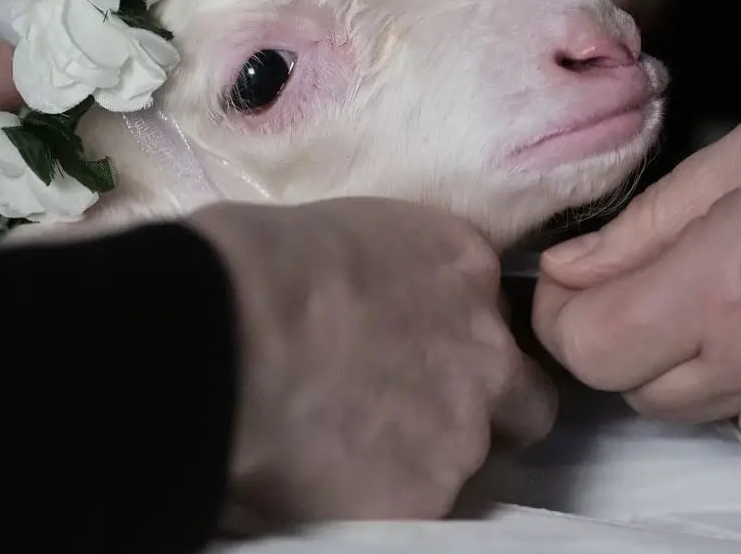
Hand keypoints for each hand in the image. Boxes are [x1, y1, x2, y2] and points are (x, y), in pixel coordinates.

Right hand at [187, 197, 557, 527]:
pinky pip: (413, 509)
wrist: (221, 335)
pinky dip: (377, 501)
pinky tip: (323, 480)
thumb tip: (357, 304)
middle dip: (480, 411)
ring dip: (420, 459)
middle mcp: (485, 348)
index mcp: (461, 264)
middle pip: (520, 398)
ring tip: (343, 450)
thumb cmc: (254, 262)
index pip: (489, 311)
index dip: (449, 337)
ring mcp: (462, 430)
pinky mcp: (425, 498)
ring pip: (465, 462)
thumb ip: (383, 276)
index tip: (408, 347)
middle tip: (406, 416)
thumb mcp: (342, 231)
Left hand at [531, 36, 740, 458]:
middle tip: (674, 273)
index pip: (587, 349)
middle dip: (633, 337)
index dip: (565, 314)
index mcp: (733, 284)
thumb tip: (569, 266)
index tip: (579, 281)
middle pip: (641, 391)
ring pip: (718, 416)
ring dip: (711, 366)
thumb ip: (654, 218)